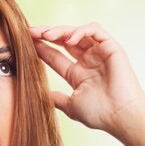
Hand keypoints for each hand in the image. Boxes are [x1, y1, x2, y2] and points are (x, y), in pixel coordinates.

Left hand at [28, 22, 144, 136]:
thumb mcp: (71, 106)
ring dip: (60, 30)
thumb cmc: (100, 114)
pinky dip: (80, 31)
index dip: (41, 48)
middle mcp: (88, 61)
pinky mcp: (111, 47)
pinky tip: (68, 39)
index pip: (55, 56)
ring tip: (45, 35)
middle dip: (46, 34)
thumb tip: (41, 95)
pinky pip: (95, 30)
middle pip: (64, 40)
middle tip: (30, 32)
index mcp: (78, 74)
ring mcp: (99, 53)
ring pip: (77, 32)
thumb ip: (56, 99)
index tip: (24, 42)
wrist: (120, 115)